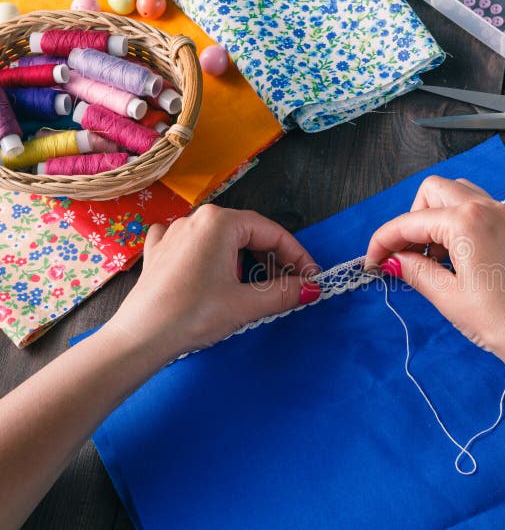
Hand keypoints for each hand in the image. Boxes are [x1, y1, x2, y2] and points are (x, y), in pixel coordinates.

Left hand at [107, 205, 320, 362]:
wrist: (140, 338)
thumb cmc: (193, 315)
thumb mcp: (247, 304)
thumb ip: (284, 292)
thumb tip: (312, 288)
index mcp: (220, 222)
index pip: (272, 233)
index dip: (297, 256)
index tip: (312, 279)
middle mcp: (196, 219)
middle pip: (248, 233)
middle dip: (272, 259)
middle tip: (289, 285)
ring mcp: (173, 233)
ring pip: (222, 239)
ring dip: (244, 259)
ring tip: (255, 285)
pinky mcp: (159, 252)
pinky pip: (191, 243)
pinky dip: (208, 254)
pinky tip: (208, 266)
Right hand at [365, 176, 504, 369]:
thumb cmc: (497, 319)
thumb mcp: (446, 296)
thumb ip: (414, 270)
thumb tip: (390, 259)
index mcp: (466, 221)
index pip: (410, 221)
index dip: (383, 241)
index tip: (371, 262)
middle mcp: (487, 208)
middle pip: (432, 192)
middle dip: (411, 220)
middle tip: (403, 256)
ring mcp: (504, 215)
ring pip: (456, 194)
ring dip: (435, 217)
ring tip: (430, 257)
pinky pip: (477, 208)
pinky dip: (457, 222)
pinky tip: (454, 257)